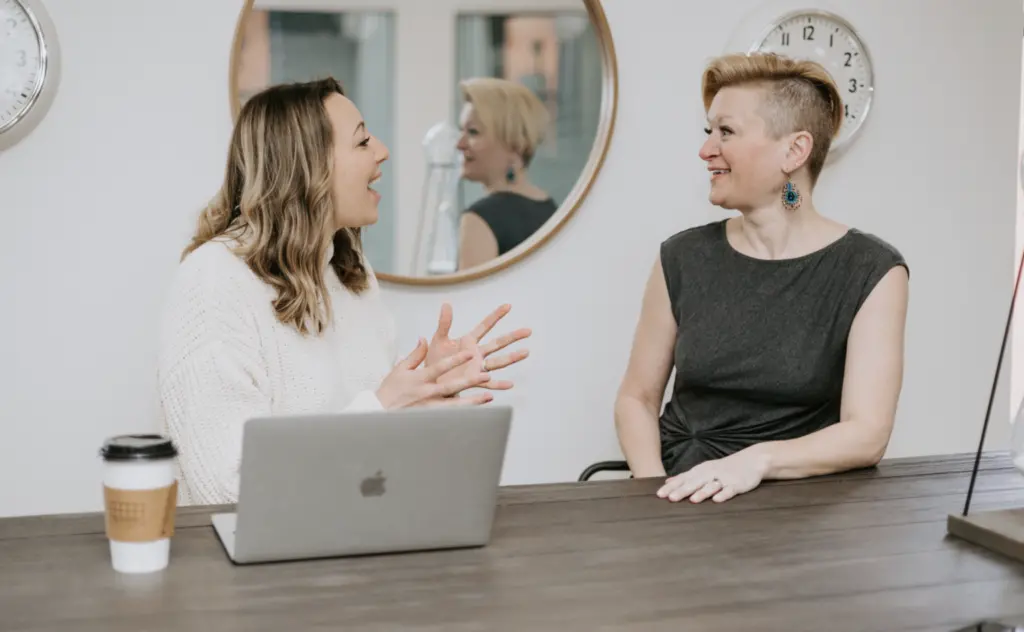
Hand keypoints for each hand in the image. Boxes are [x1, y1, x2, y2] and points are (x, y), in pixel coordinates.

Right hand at [376, 339, 492, 408]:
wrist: (379, 412)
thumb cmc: (390, 389)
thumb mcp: (400, 369)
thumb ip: (416, 354)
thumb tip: (424, 338)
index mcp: (420, 378)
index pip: (440, 367)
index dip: (456, 359)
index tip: (470, 352)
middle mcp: (427, 393)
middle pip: (451, 386)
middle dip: (469, 381)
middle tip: (485, 375)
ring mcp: (430, 408)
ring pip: (455, 405)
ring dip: (472, 401)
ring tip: (489, 397)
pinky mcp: (431, 418)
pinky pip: (451, 417)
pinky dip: (464, 415)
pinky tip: (478, 414)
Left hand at [427, 303, 530, 390]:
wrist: (430, 382)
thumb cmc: (434, 361)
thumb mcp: (438, 341)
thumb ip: (444, 323)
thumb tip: (446, 303)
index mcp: (468, 342)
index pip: (485, 326)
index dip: (496, 315)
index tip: (508, 305)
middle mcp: (477, 354)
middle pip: (498, 343)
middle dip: (513, 337)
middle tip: (528, 330)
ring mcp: (477, 368)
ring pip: (498, 362)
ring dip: (512, 357)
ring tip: (526, 352)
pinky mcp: (474, 381)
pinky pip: (488, 383)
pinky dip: (499, 384)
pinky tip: (510, 384)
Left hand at [655, 450, 768, 502]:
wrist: (751, 460)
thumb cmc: (723, 468)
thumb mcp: (703, 470)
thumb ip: (685, 477)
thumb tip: (667, 482)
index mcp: (700, 471)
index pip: (683, 479)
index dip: (671, 487)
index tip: (659, 494)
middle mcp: (710, 474)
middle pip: (694, 483)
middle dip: (682, 490)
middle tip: (670, 498)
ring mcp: (724, 479)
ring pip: (711, 486)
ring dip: (702, 493)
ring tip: (692, 500)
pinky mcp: (737, 484)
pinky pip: (730, 490)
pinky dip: (723, 494)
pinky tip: (717, 500)